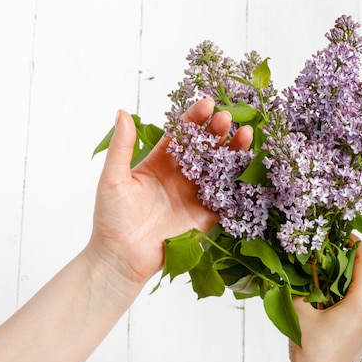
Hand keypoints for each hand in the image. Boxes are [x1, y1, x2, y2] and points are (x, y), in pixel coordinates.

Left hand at [87, 98, 252, 286]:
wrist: (122, 257)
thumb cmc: (111, 217)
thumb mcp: (113, 178)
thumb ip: (121, 146)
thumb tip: (122, 112)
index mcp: (160, 162)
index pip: (181, 134)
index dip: (194, 118)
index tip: (207, 104)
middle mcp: (181, 175)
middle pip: (205, 147)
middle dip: (217, 131)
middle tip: (228, 118)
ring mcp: (195, 194)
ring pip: (220, 167)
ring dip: (233, 150)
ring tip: (246, 134)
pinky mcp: (207, 215)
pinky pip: (227, 195)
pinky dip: (239, 180)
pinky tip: (250, 165)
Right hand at [283, 239, 361, 361]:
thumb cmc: (310, 354)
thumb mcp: (300, 312)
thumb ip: (300, 284)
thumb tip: (296, 265)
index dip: (356, 243)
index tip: (343, 233)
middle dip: (345, 261)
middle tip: (324, 253)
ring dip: (343, 281)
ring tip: (320, 277)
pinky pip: (360, 308)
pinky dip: (345, 298)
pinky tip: (325, 300)